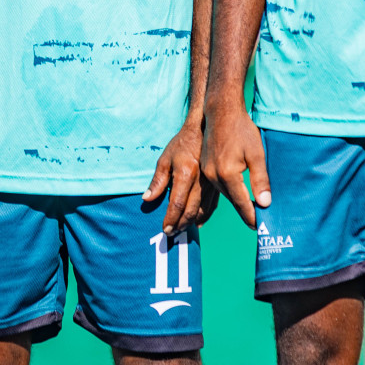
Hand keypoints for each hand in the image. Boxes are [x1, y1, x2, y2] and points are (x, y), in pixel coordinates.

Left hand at [145, 120, 212, 234]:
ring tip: (182, 230)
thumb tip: (147, 199)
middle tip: (172, 234)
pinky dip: (205, 215)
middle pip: (191, 210)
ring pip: (203, 209)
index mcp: (186, 174)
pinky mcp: (217, 184)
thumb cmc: (182, 144)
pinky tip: (199, 222)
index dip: (171, 218)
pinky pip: (212, 204)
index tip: (165, 229)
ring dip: (191, 222)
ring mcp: (211, 183)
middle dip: (181, 224)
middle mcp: (200, 181)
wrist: (205, 130)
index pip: (177, 203)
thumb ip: (157, 180)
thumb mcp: (165, 159)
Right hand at [200, 101, 270, 227]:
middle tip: (257, 223)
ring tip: (247, 213)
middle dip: (244, 212)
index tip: (259, 227)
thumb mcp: (257, 154)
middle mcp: (214, 176)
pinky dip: (227, 193)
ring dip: (235, 203)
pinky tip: (235, 195)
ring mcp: (207, 172)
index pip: (241, 202)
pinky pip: (216, 186)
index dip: (251, 216)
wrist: (221, 112)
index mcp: (227, 174)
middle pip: (231, 200)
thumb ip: (260, 180)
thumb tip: (265, 203)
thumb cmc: (242, 130)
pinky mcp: (205, 167)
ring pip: (223, 194)